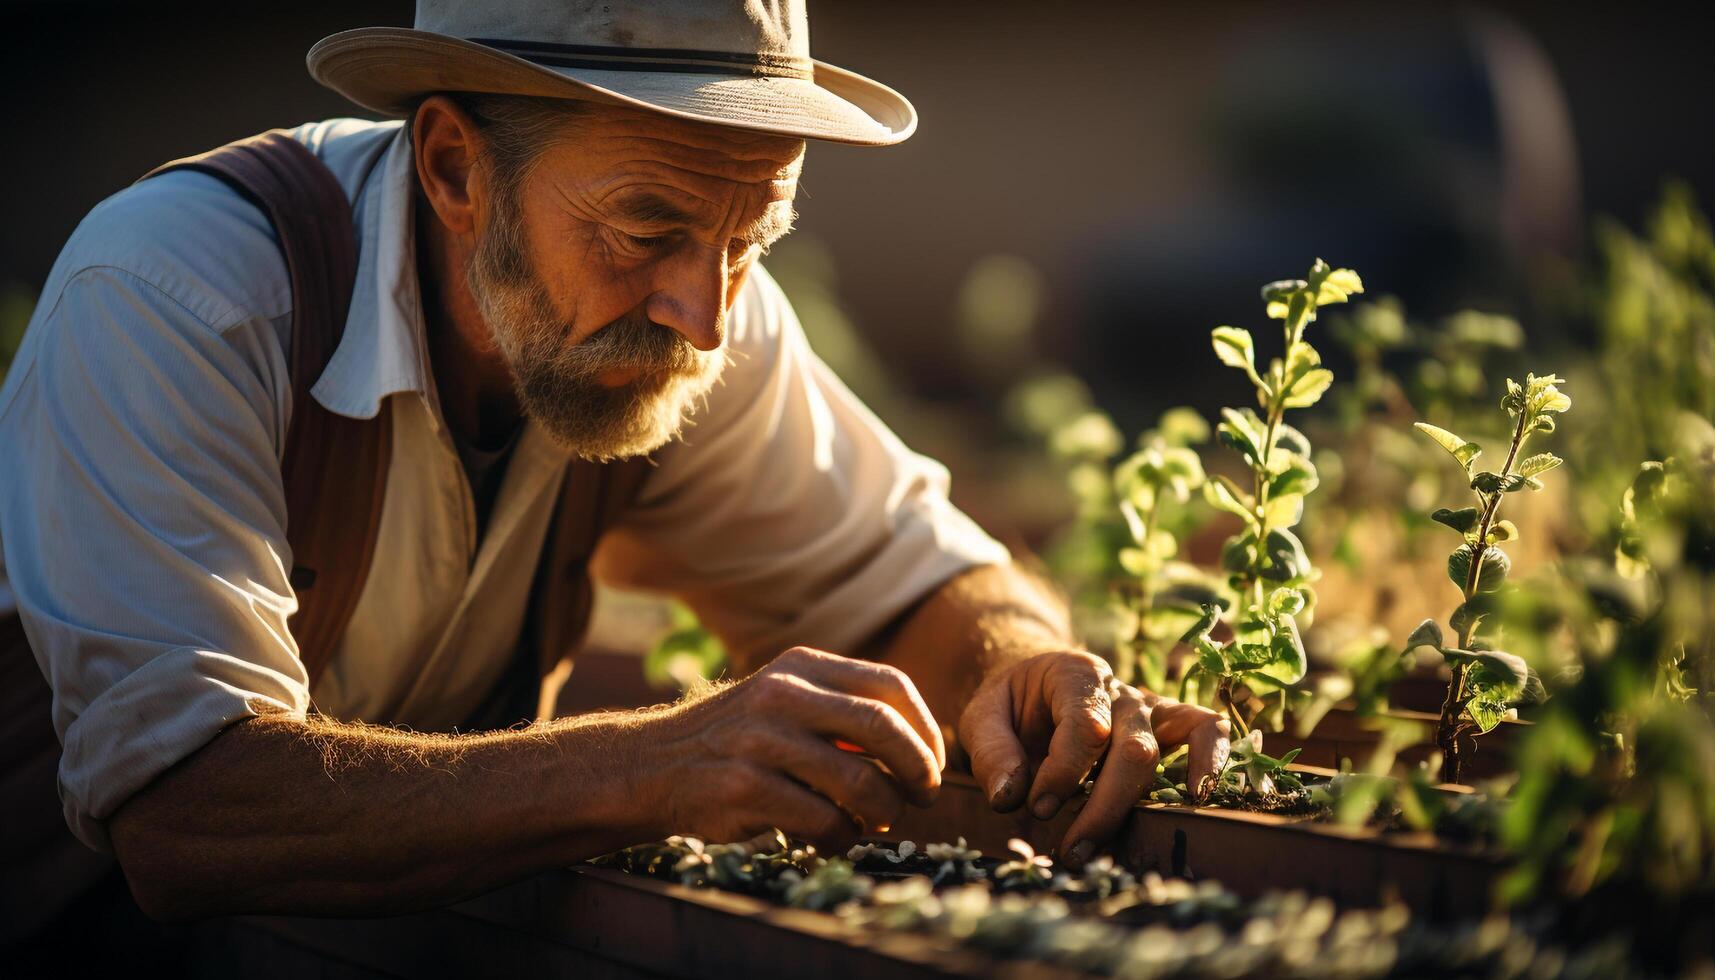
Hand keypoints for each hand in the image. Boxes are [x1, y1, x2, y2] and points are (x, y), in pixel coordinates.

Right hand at [641, 647, 945, 851]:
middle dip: (918, 770)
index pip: (890, 686)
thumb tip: (922, 747)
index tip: (933, 763)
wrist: (649, 764)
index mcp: (800, 667)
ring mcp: (760, 741)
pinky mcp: (744, 789)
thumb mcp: (783, 701)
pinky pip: (823, 820)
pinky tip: (834, 838)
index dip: (927, 729)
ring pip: (859, 781)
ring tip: (877, 822)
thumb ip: (841, 710)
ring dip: (883, 811)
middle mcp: (781, 695)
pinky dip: (843, 837)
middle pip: (883, 727)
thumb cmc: (736, 739)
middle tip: (925, 797)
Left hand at [957, 651, 1229, 866]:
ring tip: (1114, 846)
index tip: (1036, 806)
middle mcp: (1118, 689)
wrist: (1029, 688)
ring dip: (1134, 806)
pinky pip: (1205, 729)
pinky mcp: (1167, 727)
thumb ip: (990, 753)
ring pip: (1162, 753)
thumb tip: (1009, 797)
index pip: (1085, 727)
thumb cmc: (1008, 708)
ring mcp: (1148, 708)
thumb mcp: (980, 718)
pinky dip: (1213, 758)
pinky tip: (1201, 797)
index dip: (1064, 773)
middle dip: (1102, 806)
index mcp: (1074, 675)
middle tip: (1070, 849)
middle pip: (1132, 749)